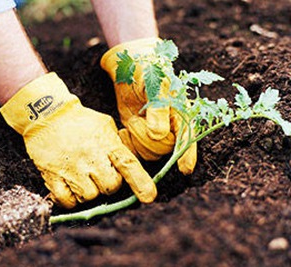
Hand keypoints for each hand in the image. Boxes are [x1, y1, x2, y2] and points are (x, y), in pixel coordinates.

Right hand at [0, 72, 156, 207]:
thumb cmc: (79, 121)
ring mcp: (71, 167)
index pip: (128, 164)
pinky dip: (70, 199)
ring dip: (88, 191)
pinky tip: (69, 186)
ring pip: (89, 196)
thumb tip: (130, 165)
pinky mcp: (53, 175)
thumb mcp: (105, 125)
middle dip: (108, 184)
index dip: (140, 182)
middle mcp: (90, 157)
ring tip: (82, 176)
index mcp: (106, 143)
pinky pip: (67, 200)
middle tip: (99, 173)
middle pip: (110, 186)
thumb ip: (118, 145)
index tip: (148, 197)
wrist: (46, 115)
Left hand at [100, 38, 196, 174]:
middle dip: (148, 140)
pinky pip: (135, 151)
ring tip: (132, 121)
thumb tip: (158, 135)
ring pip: (150, 153)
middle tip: (136, 121)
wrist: (131, 68)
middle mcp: (170, 128)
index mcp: (181, 114)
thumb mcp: (155, 85)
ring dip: (137, 140)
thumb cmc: (149, 71)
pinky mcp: (138, 135)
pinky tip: (123, 131)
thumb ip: (158, 109)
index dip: (187, 155)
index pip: (188, 138)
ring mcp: (154, 133)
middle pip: (165, 149)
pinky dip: (127, 145)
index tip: (185, 169)